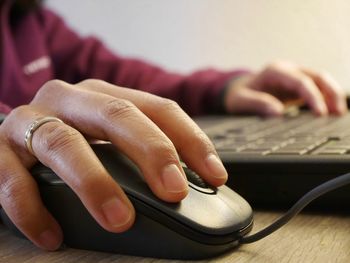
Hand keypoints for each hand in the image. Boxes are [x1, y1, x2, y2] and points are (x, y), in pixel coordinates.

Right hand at [0, 79, 227, 249]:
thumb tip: (185, 187)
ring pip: (64, 143)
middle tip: (173, 191)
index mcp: (105, 95)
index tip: (214, 174)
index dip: (190, 140)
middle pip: (116, 114)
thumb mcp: (110, 136)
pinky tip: (53, 236)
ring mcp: (32, 121)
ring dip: (94, 183)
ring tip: (118, 220)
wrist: (14, 137)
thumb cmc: (72, 138)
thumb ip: (141, 154)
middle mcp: (71, 100)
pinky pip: (12, 180)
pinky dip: (33, 210)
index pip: (158, 108)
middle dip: (150, 151)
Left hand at [224, 61, 347, 115]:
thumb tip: (278, 112)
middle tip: (337, 113)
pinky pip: (316, 89)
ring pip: (320, 81)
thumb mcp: (240, 100)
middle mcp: (288, 70)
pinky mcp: (297, 86)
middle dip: (330, 93)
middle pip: (317, 77)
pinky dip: (325, 99)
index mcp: (274, 71)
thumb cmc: (237, 95)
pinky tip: (330, 112)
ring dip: (332, 95)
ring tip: (339, 114)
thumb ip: (257, 104)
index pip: (300, 81)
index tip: (320, 113)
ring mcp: (294, 77)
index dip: (312, 96)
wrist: (235, 90)